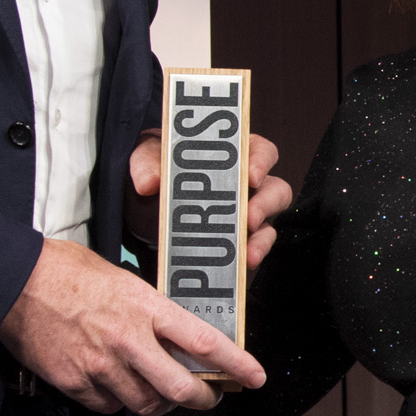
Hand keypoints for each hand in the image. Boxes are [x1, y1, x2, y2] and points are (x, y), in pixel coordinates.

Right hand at [0, 238, 267, 415]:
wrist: (14, 282)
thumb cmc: (65, 269)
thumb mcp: (120, 277)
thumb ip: (148, 307)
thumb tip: (171, 331)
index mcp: (145, 307)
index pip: (203, 342)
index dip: (236, 365)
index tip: (254, 377)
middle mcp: (128, 341)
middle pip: (180, 389)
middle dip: (202, 399)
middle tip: (208, 397)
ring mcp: (101, 366)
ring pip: (146, 404)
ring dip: (160, 404)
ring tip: (161, 392)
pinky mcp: (75, 383)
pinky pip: (110, 407)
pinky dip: (119, 403)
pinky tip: (117, 387)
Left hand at [127, 131, 293, 268]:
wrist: (140, 206)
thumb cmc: (155, 171)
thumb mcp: (147, 159)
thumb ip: (146, 164)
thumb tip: (150, 182)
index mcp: (231, 155)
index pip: (260, 151)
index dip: (262, 161)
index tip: (251, 175)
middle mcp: (244, 185)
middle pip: (275, 190)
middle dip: (265, 204)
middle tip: (248, 217)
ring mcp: (242, 217)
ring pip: (268, 225)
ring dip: (261, 238)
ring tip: (247, 251)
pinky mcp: (234, 244)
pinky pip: (251, 251)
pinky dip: (247, 258)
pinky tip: (240, 265)